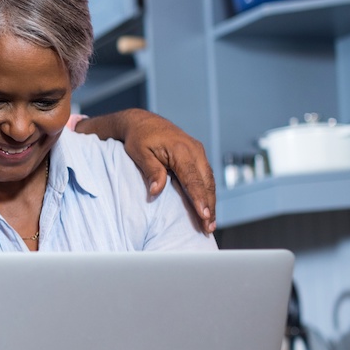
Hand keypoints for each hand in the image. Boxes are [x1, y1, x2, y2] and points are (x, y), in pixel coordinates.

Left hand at [76, 109, 215, 232]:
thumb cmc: (139, 138)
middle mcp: (194, 150)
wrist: (143, 122)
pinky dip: (208, 192)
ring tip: (209, 223)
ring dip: (211, 202)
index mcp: (181, 150)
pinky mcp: (198, 156)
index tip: (204, 215)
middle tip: (209, 228)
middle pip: (206, 182)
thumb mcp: (140, 153)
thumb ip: (151, 171)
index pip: (193, 179)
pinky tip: (207, 207)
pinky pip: (206, 176)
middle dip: (209, 206)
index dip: (199, 198)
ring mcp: (198, 152)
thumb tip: (156, 191)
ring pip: (209, 181)